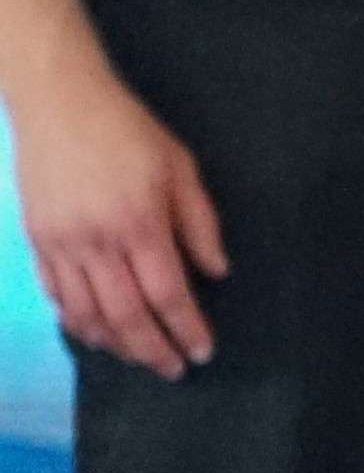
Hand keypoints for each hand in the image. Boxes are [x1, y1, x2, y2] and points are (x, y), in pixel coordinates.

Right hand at [12, 50, 223, 374]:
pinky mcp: (37, 239)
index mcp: (139, 222)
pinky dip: (76, 319)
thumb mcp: (181, 168)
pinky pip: (55, 293)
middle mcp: (96, 240)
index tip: (202, 351)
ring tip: (138, 357)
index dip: (186, 327)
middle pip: (125, 314)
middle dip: (152, 349)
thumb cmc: (129, 131)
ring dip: (113, 343)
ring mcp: (60, 242)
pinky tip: (94, 332)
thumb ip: (200, 223)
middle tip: (173, 370)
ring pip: (85, 312)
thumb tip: (216, 271)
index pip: (167, 292)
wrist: (59, 102)